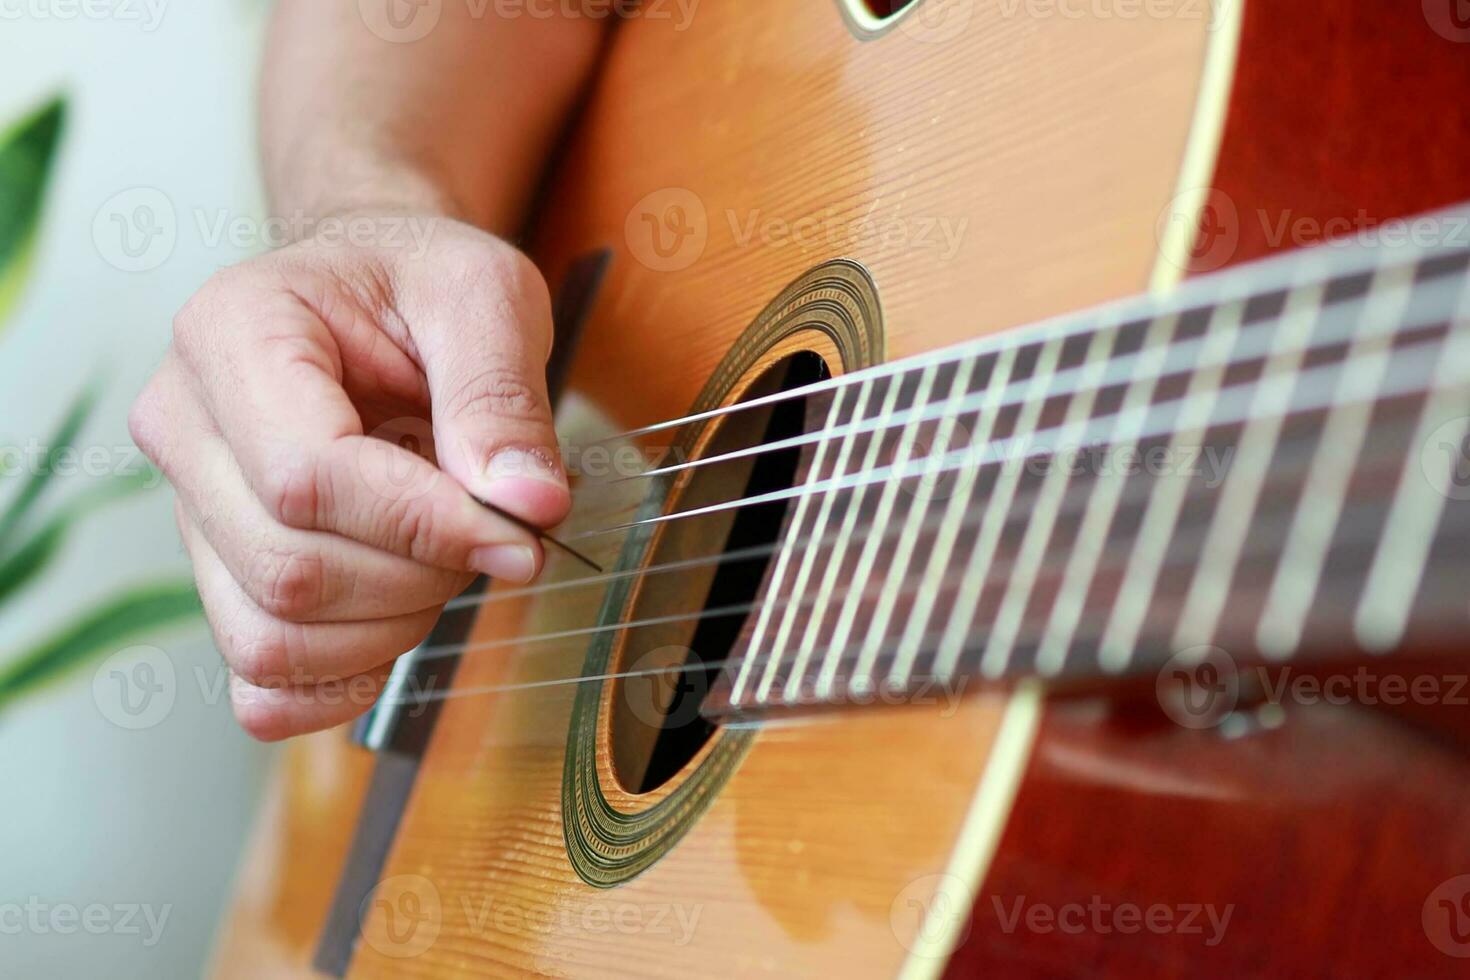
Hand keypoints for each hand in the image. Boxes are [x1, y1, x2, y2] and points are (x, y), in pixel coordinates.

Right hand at [130, 216, 570, 740]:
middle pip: (290, 568)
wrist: (372, 286)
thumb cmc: (418, 282)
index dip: (424, 525)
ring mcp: (190, 508)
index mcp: (231, 332)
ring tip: (444, 555)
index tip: (519, 532)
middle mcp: (184, 424)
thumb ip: (501, 396)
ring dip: (391, 626)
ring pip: (273, 634)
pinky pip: (257, 680)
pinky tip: (398, 624)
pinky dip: (339, 680)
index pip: (308, 477)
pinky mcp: (216, 572)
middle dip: (420, 574)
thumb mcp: (485, 297)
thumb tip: (528, 504)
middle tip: (491, 531)